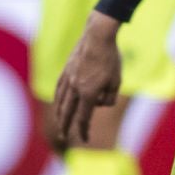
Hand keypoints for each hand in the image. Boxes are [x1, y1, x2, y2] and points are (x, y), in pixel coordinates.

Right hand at [52, 14, 122, 146]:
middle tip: (64, 138)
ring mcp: (68, 78)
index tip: (85, 139)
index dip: (84, 131)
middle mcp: (75, 88)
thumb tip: (100, 104)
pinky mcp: (66, 69)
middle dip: (66, 127)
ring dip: (59, 114)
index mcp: (88, 94)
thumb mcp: (117, 81)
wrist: (98, 35)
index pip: (83, 118)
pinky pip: (59, 88)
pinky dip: (57, 98)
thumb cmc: (111, 58)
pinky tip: (58, 101)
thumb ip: (109, 98)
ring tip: (60, 122)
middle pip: (67, 113)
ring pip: (60, 101)